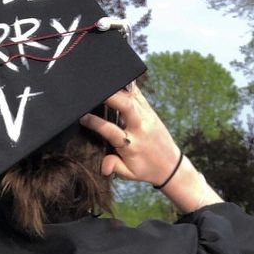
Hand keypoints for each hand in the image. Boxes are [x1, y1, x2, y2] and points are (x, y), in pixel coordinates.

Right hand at [79, 84, 222, 212]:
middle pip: (127, 106)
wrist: (170, 165)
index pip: (111, 131)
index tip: (83, 117)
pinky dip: (127, 86)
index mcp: (133, 145)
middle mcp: (141, 127)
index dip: (96, 123)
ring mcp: (147, 116)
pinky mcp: (150, 110)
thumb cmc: (147, 169)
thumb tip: (103, 168)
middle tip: (95, 90)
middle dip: (111, 96)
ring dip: (118, 87)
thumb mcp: (129, 174)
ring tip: (103, 81)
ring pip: (133, 96)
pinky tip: (116, 79)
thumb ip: (114, 167)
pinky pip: (138, 94)